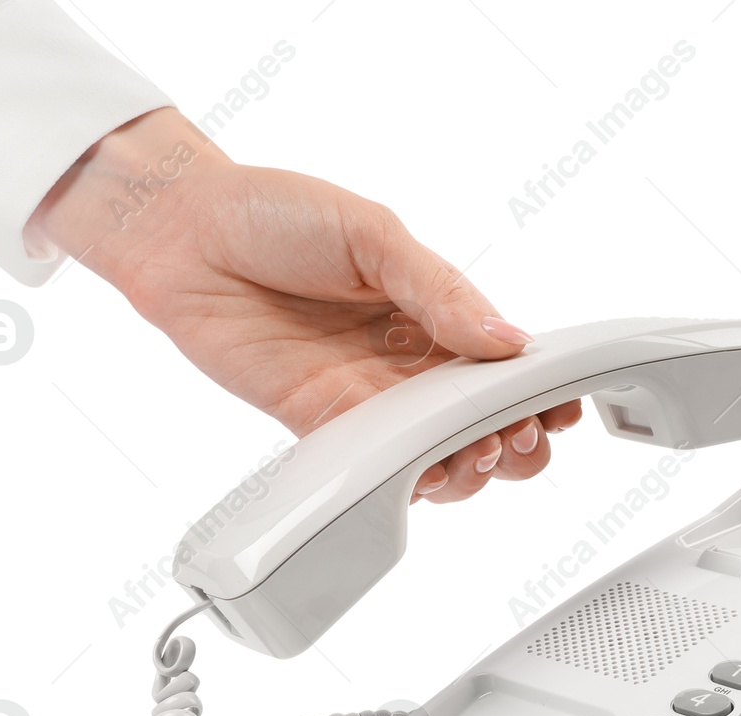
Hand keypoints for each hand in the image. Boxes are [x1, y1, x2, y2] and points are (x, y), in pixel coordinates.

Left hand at [29, 107, 580, 501]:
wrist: (181, 232)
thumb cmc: (272, 213)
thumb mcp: (373, 234)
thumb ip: (443, 292)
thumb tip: (508, 340)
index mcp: (433, 311)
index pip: (504, 363)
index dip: (539, 389)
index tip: (559, 401)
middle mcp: (406, 361)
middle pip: (482, 421)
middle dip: (516, 440)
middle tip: (520, 436)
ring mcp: (366, 396)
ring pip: (437, 455)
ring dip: (469, 466)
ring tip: (477, 453)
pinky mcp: (320, 424)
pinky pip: (375, 464)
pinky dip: (408, 477)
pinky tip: (425, 472)